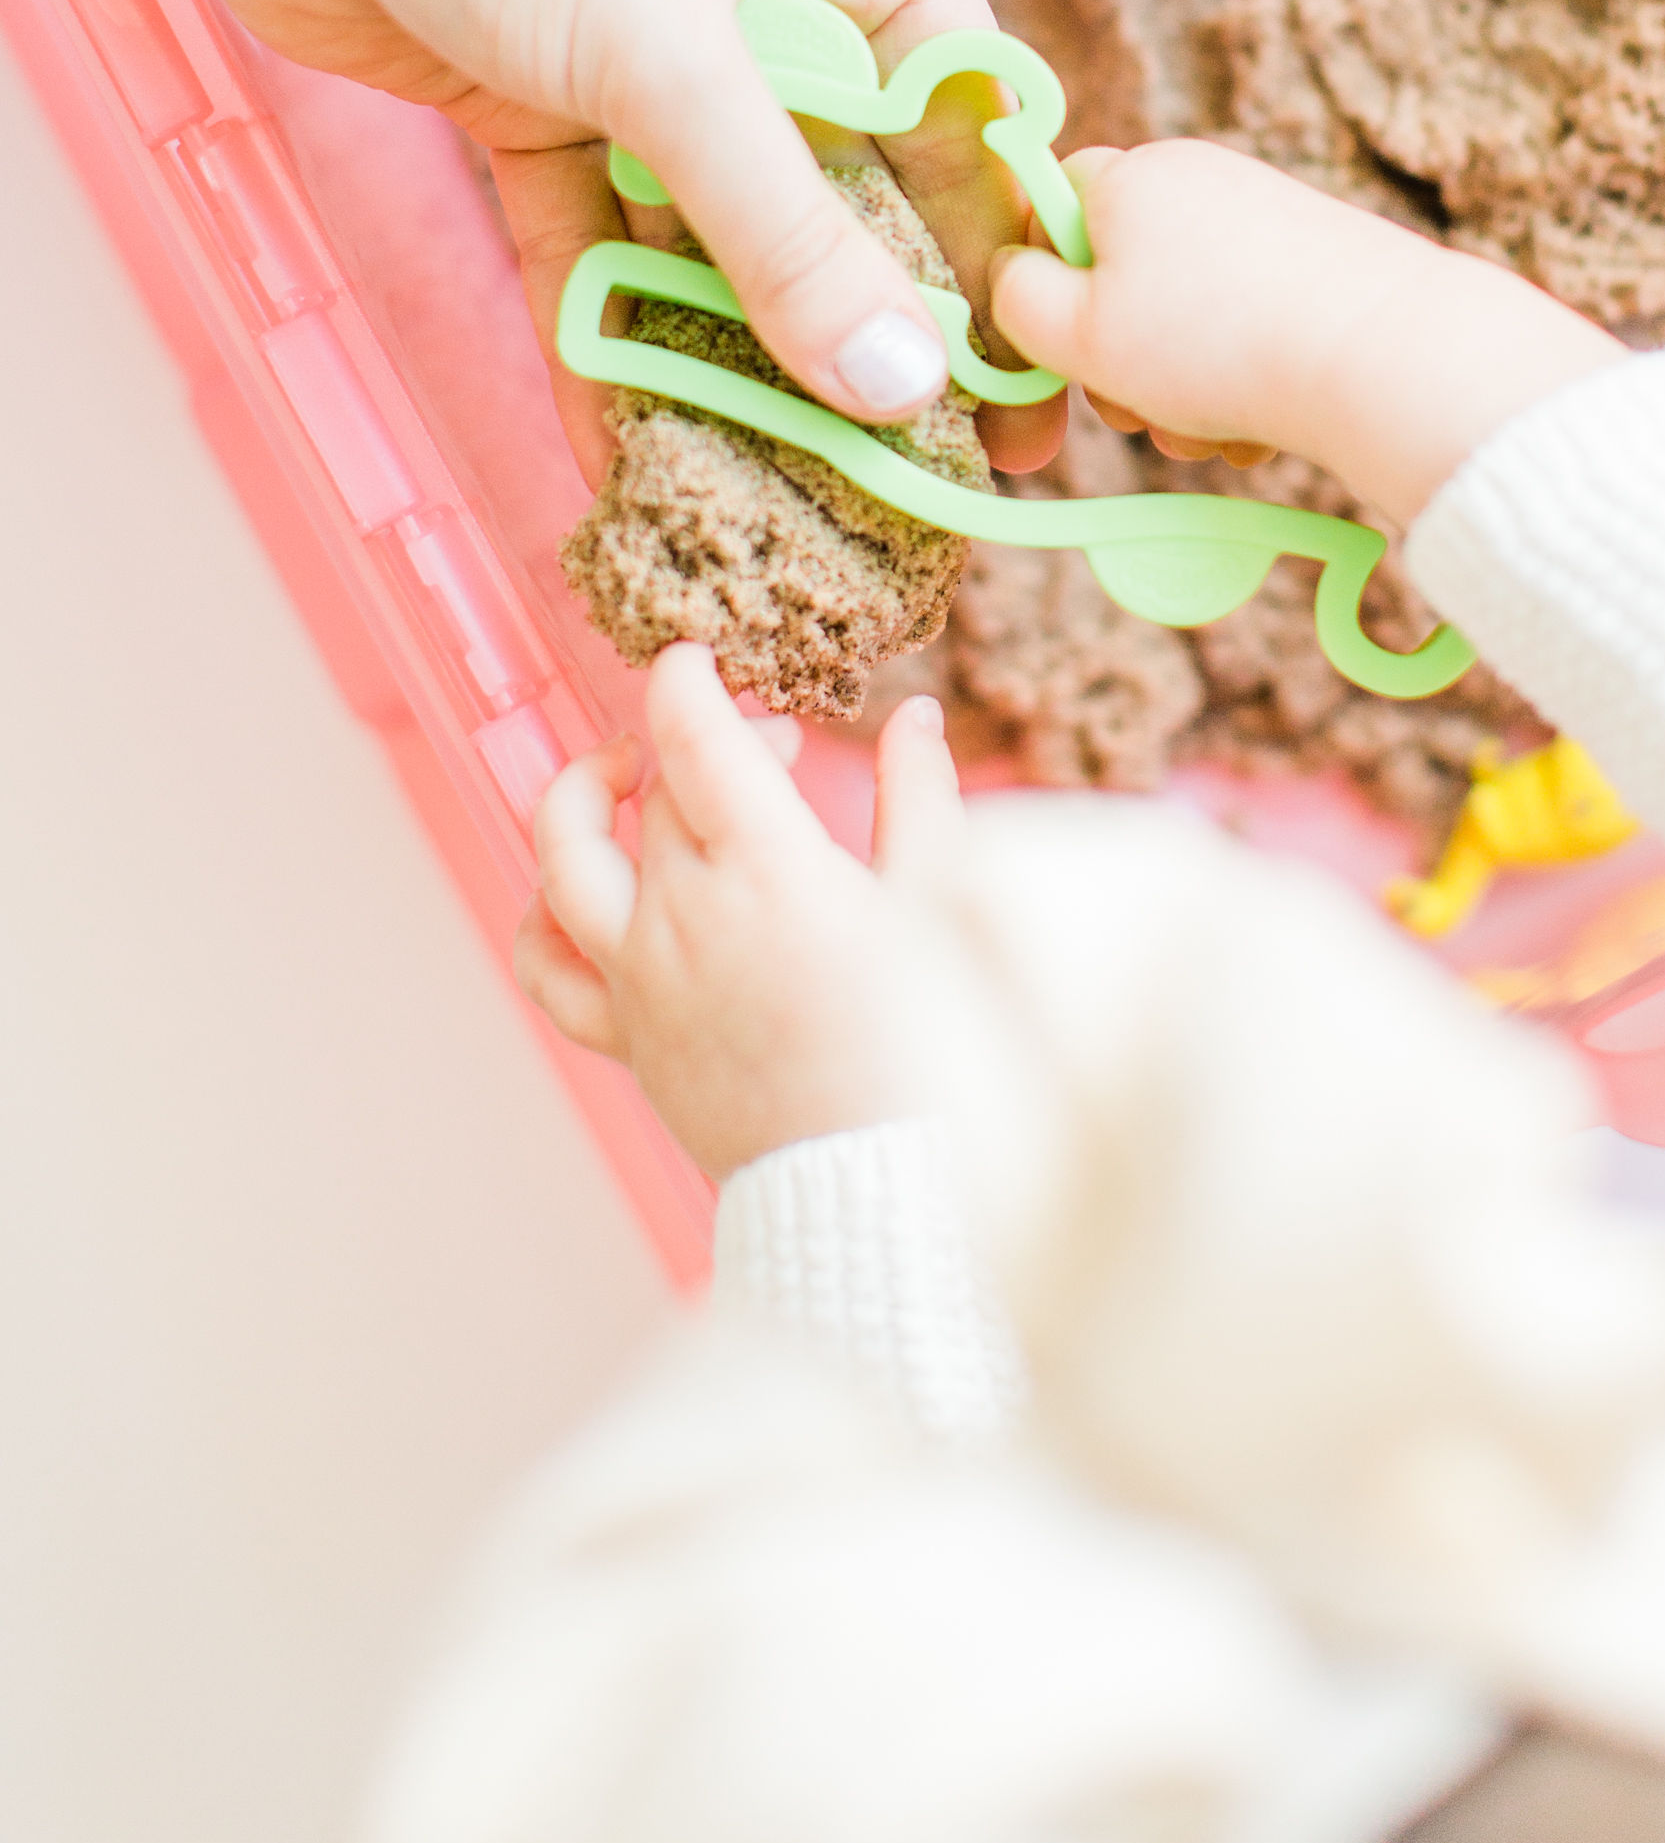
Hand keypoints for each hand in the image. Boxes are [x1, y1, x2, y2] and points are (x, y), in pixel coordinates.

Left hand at [181, 0, 1058, 477]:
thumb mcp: (667, 47)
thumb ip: (781, 229)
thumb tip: (898, 383)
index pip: (964, 122)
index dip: (998, 269)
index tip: (1025, 411)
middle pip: (850, 197)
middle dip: (863, 341)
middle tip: (905, 496)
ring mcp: (657, 52)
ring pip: (721, 235)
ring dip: (731, 361)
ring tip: (770, 506)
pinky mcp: (548, 102)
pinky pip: (602, 243)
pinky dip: (610, 339)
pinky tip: (627, 456)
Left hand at [513, 643, 962, 1181]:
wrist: (881, 1181)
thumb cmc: (929, 1046)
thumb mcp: (942, 904)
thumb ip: (920, 797)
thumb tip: (911, 716)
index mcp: (767, 872)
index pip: (690, 736)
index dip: (686, 679)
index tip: (705, 661)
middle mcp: (684, 916)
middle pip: (654, 788)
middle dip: (702, 741)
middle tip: (771, 752)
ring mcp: (641, 979)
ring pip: (563, 857)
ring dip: (584, 797)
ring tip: (630, 781)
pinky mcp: (625, 1037)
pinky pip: (544, 969)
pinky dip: (544, 916)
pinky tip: (581, 895)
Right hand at [989, 141, 1617, 523]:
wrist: (1384, 357)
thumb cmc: (1218, 343)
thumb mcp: (1078, 334)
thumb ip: (1017, 301)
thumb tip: (1012, 276)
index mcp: (1131, 175)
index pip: (1051, 205)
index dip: (1041, 284)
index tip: (1058, 349)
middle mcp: (1202, 179)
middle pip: (1122, 272)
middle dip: (1119, 359)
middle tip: (1134, 415)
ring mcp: (1268, 219)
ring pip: (1189, 315)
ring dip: (1180, 389)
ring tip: (1207, 437)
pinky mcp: (1322, 264)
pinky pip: (1251, 326)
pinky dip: (1244, 381)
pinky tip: (1260, 432)